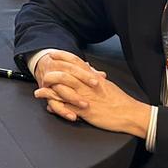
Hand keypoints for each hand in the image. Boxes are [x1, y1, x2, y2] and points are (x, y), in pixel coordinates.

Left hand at [34, 51, 149, 136]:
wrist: (128, 114)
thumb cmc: (119, 100)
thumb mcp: (107, 85)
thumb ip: (95, 76)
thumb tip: (89, 68)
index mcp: (93, 78)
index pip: (76, 63)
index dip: (63, 57)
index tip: (53, 53)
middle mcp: (87, 86)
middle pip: (66, 74)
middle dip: (52, 71)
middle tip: (43, 70)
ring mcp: (84, 98)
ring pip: (63, 89)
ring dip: (49, 89)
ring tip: (39, 89)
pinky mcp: (83, 112)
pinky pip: (66, 107)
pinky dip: (55, 105)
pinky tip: (47, 105)